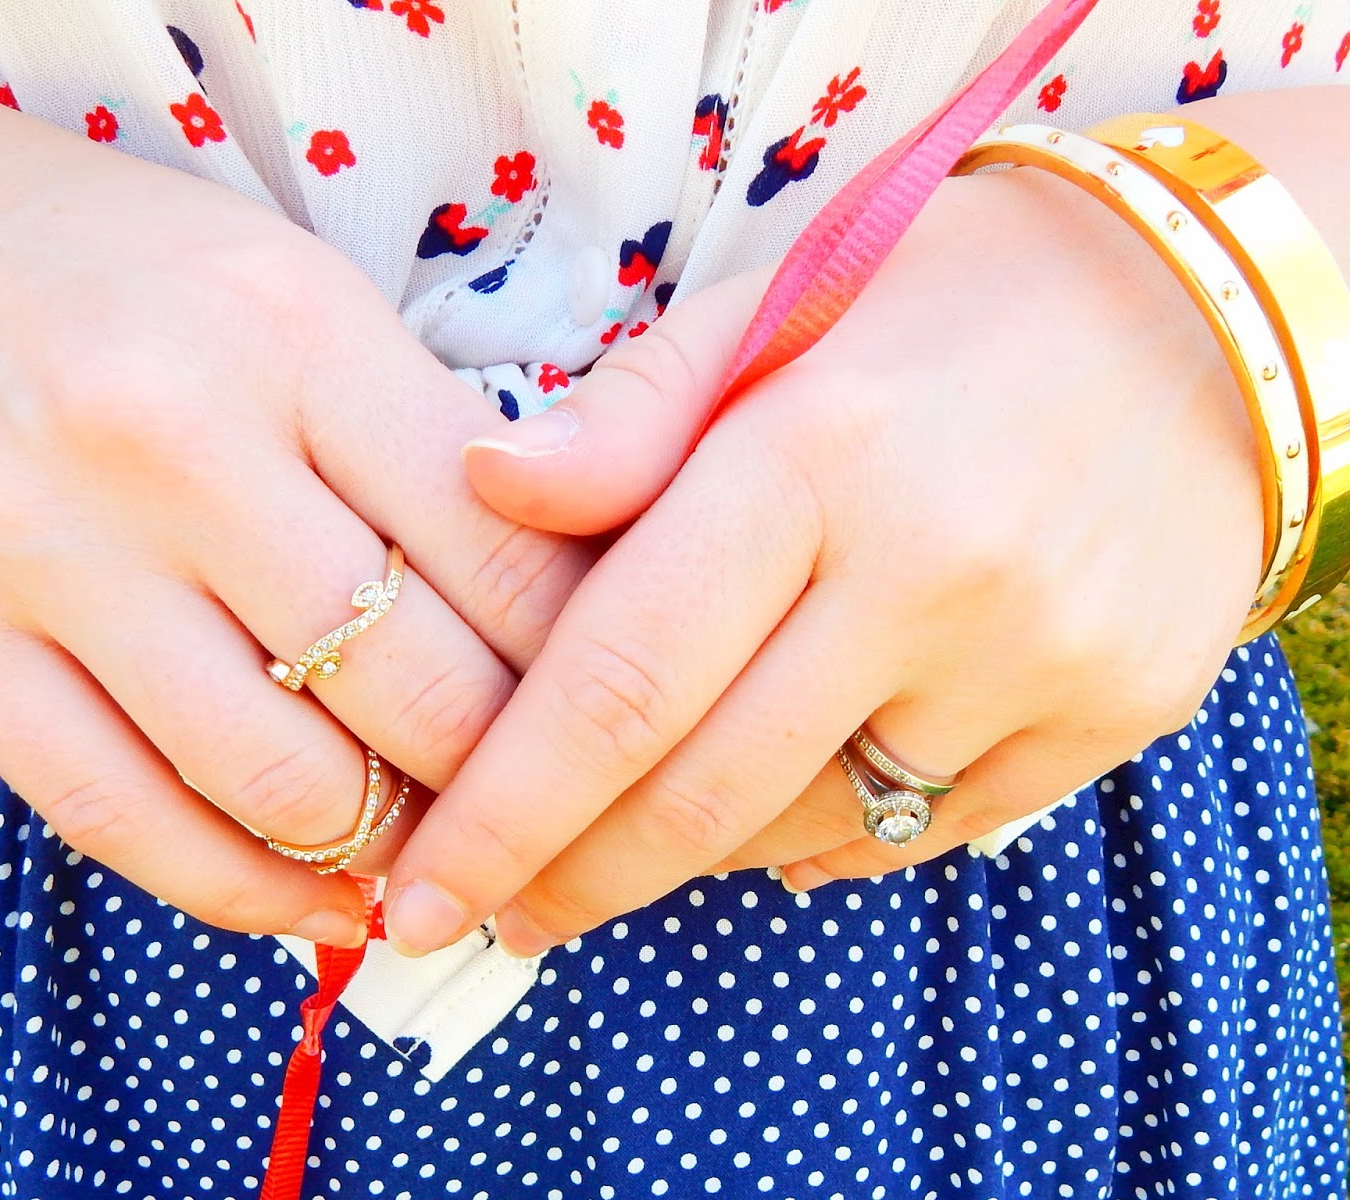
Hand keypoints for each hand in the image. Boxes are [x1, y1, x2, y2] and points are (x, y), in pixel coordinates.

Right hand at [0, 28, 591, 943]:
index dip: (589, 670)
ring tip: (435, 853)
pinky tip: (319, 899)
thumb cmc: (140, 277)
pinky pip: (121, 820)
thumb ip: (431, 446)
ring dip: (389, 846)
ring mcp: (46, 545)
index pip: (509, 558)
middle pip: (415, 686)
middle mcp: (174, 438)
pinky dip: (247, 892)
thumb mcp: (309, 300)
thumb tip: (560, 626)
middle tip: (541, 803)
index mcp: (300, 334)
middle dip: (507, 776)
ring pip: (279, 778)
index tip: (614, 718)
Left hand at [382, 161, 1262, 956]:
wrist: (1200, 307)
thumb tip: (479, 485)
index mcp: (816, 455)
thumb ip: (626, 419)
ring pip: (808, 826)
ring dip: (696, 849)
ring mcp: (1037, 657)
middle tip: (494, 919)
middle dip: (574, 877)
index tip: (420, 895)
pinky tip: (784, 803)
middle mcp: (932, 572)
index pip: (619, 676)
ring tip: (635, 828)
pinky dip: (829, 835)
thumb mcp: (773, 308)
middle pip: (702, 791)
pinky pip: (929, 830)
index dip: (503, 811)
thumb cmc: (946, 294)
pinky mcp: (1114, 711)